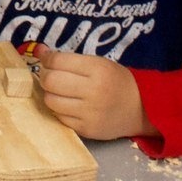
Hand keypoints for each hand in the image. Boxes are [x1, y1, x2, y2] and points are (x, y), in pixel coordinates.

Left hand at [34, 46, 158, 141]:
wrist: (141, 109)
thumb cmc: (116, 81)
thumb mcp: (98, 63)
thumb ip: (68, 58)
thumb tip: (40, 50)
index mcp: (97, 69)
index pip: (58, 61)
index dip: (46, 58)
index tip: (46, 57)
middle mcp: (93, 91)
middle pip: (50, 81)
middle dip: (44, 75)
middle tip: (50, 74)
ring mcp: (90, 113)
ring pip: (51, 101)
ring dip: (49, 93)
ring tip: (57, 90)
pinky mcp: (87, 130)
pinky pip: (59, 118)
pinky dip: (58, 109)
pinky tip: (66, 104)